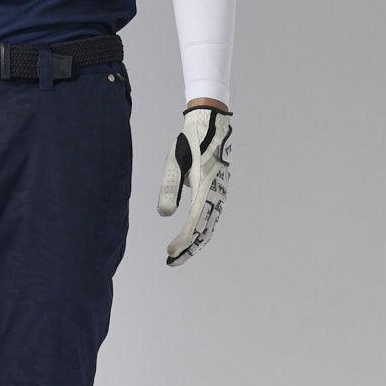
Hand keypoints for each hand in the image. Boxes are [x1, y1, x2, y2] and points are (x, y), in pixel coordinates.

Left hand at [157, 104, 232, 267]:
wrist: (211, 123)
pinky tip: (191, 236)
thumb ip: (169, 188)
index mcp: (206, 186)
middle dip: (189, 249)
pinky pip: (212, 216)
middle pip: (205, 230)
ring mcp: (221, 192)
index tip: (169, 253)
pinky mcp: (219, 190)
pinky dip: (202, 230)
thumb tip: (164, 215)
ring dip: (195, 242)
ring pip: (211, 225)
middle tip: (171, 263)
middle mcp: (217, 192)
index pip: (194, 222)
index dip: (182, 241)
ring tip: (179, 254)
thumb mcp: (174, 161)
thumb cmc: (191, 140)